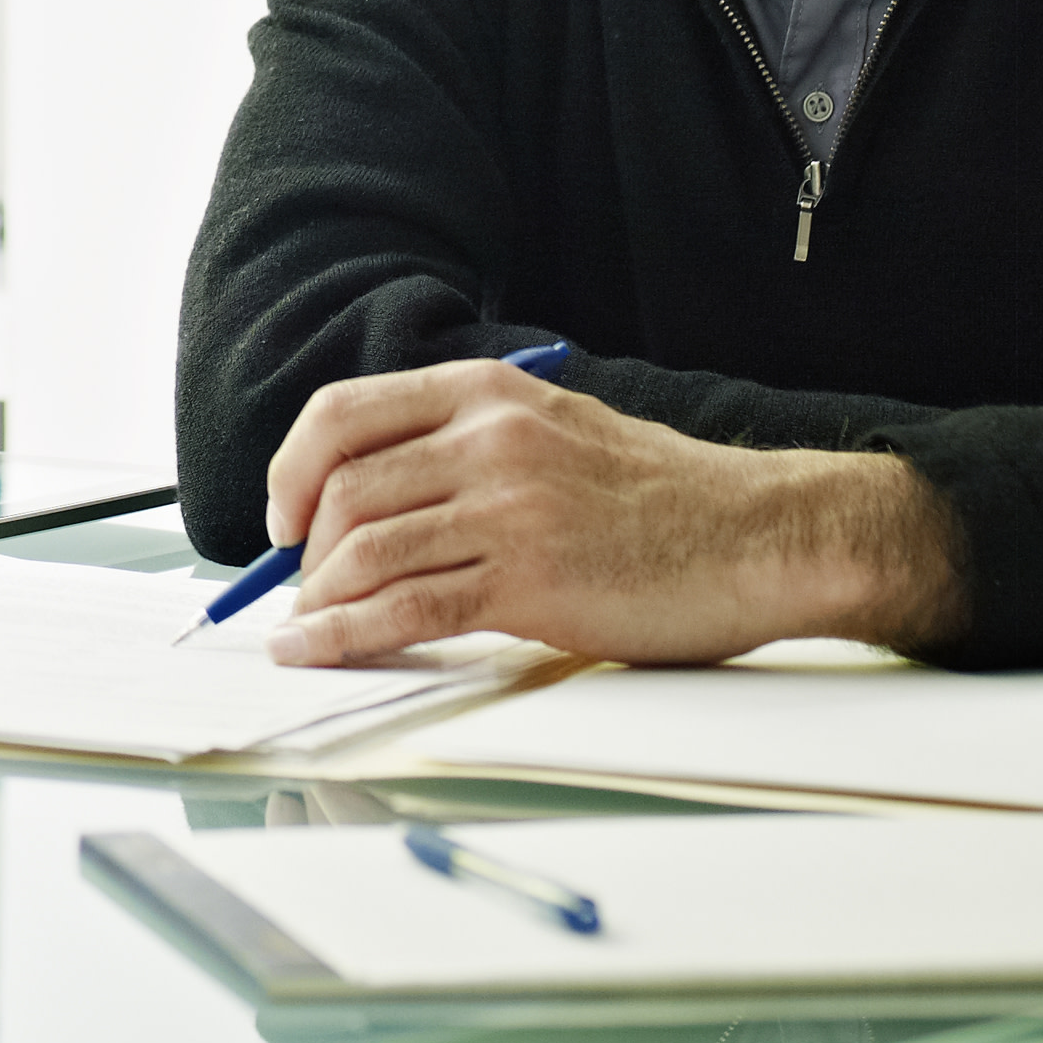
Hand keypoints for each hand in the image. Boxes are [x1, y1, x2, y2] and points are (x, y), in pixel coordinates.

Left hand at [259, 355, 959, 665]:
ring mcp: (508, 508)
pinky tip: (317, 651)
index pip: (343, 414)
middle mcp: (488, 438)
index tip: (280, 518)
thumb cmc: (664, 497)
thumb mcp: (554, 429)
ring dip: (317, 600)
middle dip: (302, 551)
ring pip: (365, 550)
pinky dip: (345, 634)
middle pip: (343, 488)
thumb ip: (470, 444)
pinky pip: (408, 609)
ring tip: (305, 630)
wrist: (761, 536)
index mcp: (488, 391)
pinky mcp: (530, 580)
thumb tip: (374, 495)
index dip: (292, 469)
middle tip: (298, 592)